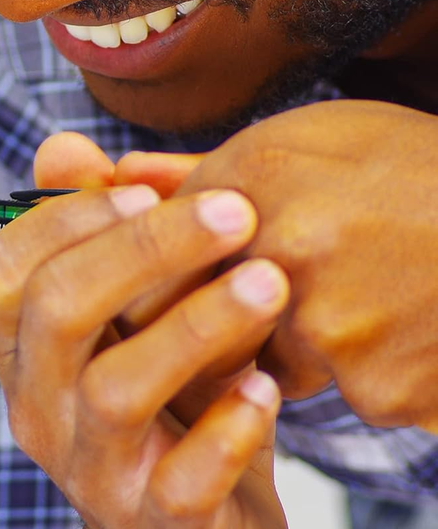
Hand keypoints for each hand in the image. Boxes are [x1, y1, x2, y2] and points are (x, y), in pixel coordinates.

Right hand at [0, 135, 291, 528]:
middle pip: (56, 311)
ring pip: (115, 389)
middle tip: (232, 213)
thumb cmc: (158, 396)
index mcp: (21, 346)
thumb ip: (93, 228)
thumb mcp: (124, 313)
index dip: (60, 221)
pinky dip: (229, 427)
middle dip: (143, 250)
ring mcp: (90, 469)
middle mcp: (37, 404)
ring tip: (269, 282)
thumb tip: (62, 146)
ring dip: (197, 324)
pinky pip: (180, 479)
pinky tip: (267, 386)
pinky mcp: (155, 525)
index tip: (142, 189)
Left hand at [117, 99, 437, 431]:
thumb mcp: (309, 138)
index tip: (177, 273)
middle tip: (274, 284)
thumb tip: (120, 176)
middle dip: (213, 313)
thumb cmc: (410, 165)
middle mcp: (278, 256)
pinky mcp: (380, 388)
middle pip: (198, 316)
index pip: (153, 252)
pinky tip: (400, 316)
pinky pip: (342, 389)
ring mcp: (330, 329)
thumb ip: (200, 168)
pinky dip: (361, 365)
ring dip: (297, 339)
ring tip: (362, 283)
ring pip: (272, 360)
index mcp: (252, 182)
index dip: (161, 269)